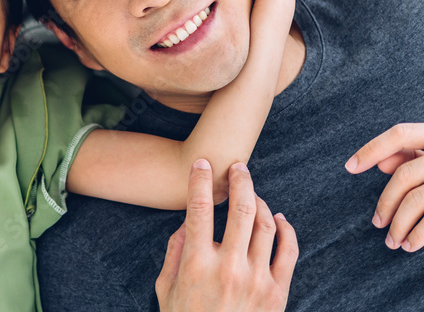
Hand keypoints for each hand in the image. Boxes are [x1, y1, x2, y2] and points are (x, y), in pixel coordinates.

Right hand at [156, 160, 297, 311]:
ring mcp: (257, 279)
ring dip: (260, 202)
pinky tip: (279, 219)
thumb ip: (173, 252)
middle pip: (240, 209)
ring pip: (266, 225)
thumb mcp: (166, 288)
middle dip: (240, 180)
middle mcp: (229, 268)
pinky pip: (289, 251)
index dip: (199, 180)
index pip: (198, 209)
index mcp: (197, 264)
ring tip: (253, 194)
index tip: (202, 164)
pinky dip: (286, 229)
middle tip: (238, 167)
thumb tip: (186, 224)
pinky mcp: (278, 292)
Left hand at [345, 123, 423, 250]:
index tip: (349, 167)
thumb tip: (381, 163)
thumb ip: (415, 155)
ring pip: (418, 199)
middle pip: (405, 174)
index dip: (371, 147)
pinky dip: (419, 235)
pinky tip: (411, 245)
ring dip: (399, 224)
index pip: (400, 134)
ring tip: (392, 241)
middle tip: (376, 223)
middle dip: (386, 201)